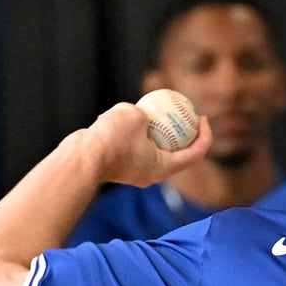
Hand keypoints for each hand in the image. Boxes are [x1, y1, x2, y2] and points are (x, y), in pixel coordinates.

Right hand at [82, 103, 211, 188]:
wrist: (80, 158)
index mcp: (164, 168)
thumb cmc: (111, 139)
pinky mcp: (121, 166)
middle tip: (186, 115)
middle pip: (178, 154)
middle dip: (185, 134)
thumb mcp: (135, 116)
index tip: (202, 118)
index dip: (205, 135)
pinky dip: (138, 134)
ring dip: (158, 132)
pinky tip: (130, 116)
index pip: (196, 153)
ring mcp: (137, 171)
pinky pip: (136, 147)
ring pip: (154, 150)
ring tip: (159, 111)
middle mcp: (153, 173)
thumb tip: (143, 113)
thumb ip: (145, 113)